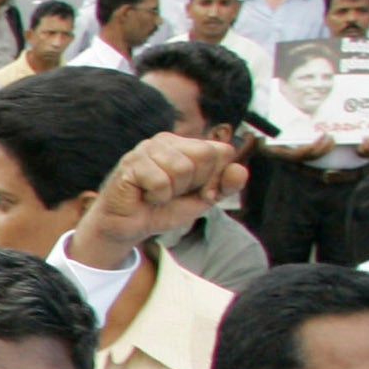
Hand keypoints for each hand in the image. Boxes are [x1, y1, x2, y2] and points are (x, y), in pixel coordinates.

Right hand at [77, 130, 246, 259]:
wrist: (128, 227)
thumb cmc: (163, 209)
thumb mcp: (202, 199)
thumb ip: (225, 185)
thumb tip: (240, 169)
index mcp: (186, 144)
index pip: (221, 151)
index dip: (215, 179)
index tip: (197, 192)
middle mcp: (166, 140)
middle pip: (205, 155)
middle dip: (194, 184)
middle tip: (174, 193)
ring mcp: (147, 149)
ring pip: (183, 168)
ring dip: (172, 192)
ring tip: (157, 195)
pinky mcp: (131, 163)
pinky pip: (160, 182)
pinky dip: (156, 197)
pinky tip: (144, 196)